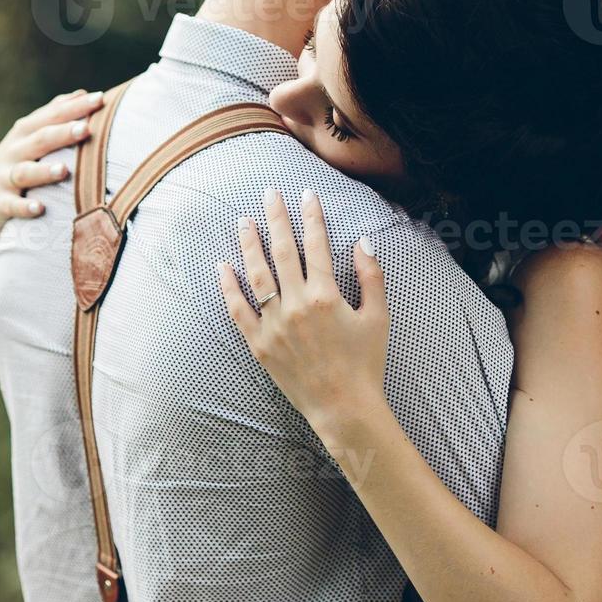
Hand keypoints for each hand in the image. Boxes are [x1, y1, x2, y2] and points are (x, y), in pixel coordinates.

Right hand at [0, 90, 104, 232]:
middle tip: (85, 129)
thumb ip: (55, 116)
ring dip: (44, 171)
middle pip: (39, 140)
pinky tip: (39, 209)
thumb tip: (83, 93)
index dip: (74, 107)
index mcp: (25, 132)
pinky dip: (24, 208)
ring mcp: (4, 177)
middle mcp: (13, 151)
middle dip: (62, 134)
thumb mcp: (33, 136)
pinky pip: (11, 206)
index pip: (51, 116)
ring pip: (24, 173)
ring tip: (64, 170)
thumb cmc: (22, 160)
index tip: (100, 99)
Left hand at [218, 189, 388, 432]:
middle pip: (283, 251)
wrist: (343, 408)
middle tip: (269, 194)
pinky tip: (222, 266)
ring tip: (243, 220)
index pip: (317, 245)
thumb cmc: (365, 363)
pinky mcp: (259, 343)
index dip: (312, 216)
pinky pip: (238, 310)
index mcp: (327, 296)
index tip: (306, 194)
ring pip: (257, 274)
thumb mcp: (378, 317)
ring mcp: (274, 325)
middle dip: (276, 218)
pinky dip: (229, 287)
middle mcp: (297, 306)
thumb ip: (371, 277)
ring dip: (249, 244)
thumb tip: (363, 242)